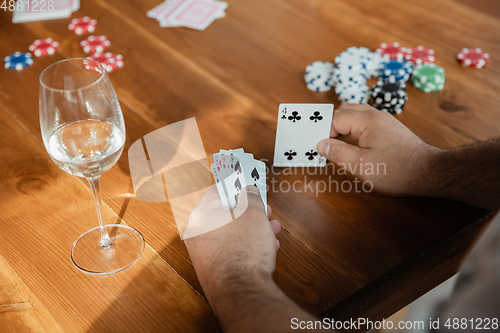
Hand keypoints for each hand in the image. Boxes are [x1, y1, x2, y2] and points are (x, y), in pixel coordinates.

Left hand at [184, 186, 280, 312]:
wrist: (240, 292)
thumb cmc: (243, 250)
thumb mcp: (254, 213)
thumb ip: (251, 197)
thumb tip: (248, 192)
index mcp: (202, 214)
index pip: (218, 191)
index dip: (237, 187)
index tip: (249, 186)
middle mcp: (197, 233)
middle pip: (225, 214)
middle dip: (249, 213)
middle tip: (265, 212)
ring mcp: (203, 254)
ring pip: (230, 233)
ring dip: (251, 230)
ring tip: (271, 232)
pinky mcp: (212, 270)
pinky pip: (230, 251)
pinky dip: (245, 247)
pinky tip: (264, 250)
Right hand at [317, 104, 440, 195]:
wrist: (429, 173)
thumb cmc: (398, 170)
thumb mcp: (361, 165)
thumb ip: (338, 153)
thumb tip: (321, 144)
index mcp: (367, 120)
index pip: (335, 118)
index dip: (324, 132)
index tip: (319, 147)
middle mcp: (375, 115)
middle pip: (344, 111)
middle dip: (330, 126)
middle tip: (323, 143)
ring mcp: (383, 121)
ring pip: (354, 116)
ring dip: (341, 127)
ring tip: (334, 144)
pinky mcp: (388, 129)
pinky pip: (363, 123)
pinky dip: (352, 131)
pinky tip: (351, 146)